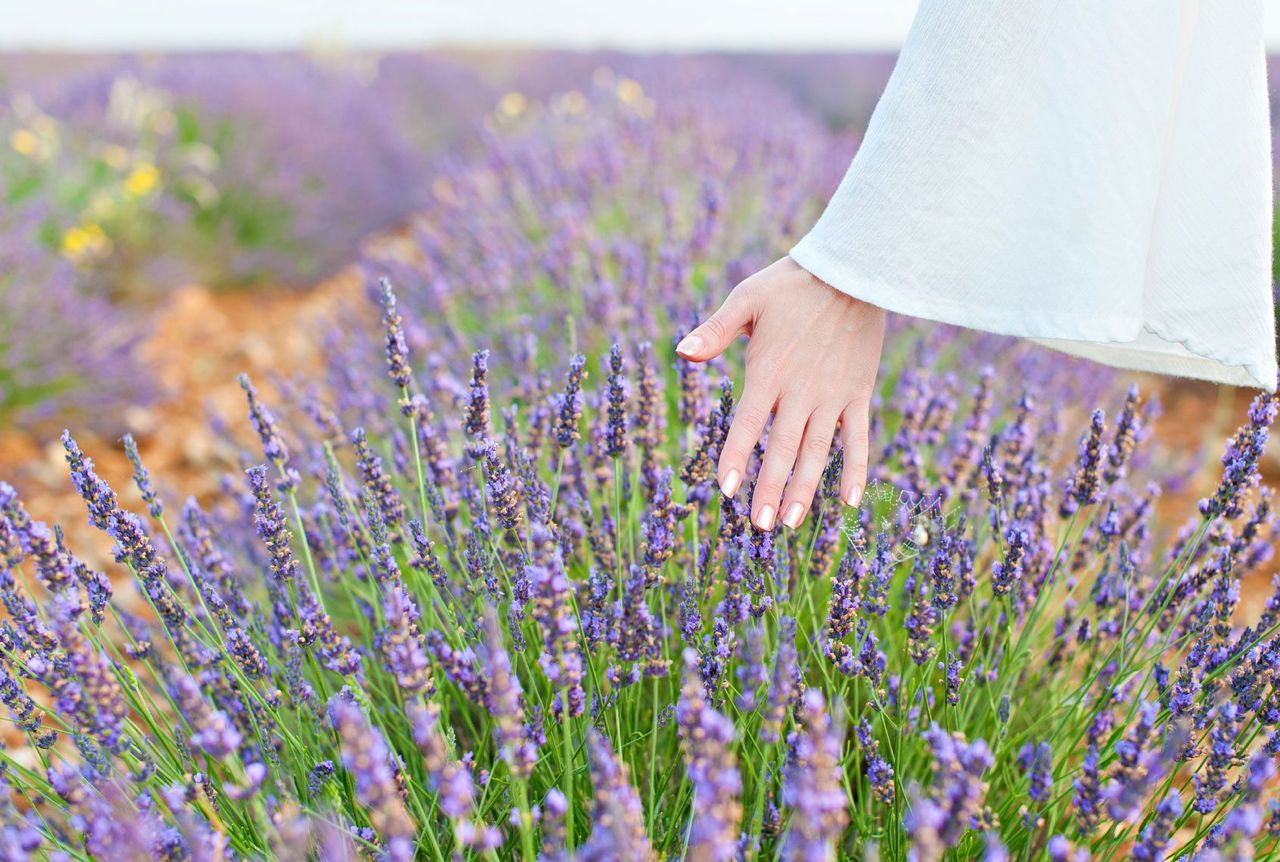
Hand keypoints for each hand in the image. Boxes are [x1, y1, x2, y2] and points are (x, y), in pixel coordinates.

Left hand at [676, 257, 884, 530]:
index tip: (726, 491)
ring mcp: (832, 395)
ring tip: (793, 523)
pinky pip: (858, 437)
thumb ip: (715, 331)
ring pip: (818, 451)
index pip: (747, 424)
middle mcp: (801, 391)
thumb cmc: (793, 283)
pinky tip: (851, 502)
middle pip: (782, 449)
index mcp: (768, 371)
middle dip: (771, 489)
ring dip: (807, 489)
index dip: (737, 457)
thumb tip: (681, 353)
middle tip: (760, 526)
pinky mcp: (858, 392)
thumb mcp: (747, 299)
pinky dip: (856, 468)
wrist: (854, 268)